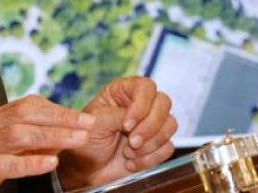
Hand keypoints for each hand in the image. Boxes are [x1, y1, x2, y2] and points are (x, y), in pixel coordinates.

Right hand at [0, 95, 94, 192]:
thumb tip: (55, 137)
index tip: (81, 117)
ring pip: (17, 134)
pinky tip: (48, 163)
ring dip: (51, 136)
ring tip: (75, 140)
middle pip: (25, 114)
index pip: (26, 105)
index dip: (56, 110)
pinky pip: (2, 164)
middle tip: (87, 124)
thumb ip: (19, 144)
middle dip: (60, 118)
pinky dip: (28, 163)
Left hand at [57, 77, 177, 188]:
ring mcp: (152, 124)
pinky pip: (167, 147)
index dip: (141, 105)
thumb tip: (136, 121)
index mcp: (124, 91)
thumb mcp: (95, 124)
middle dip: (150, 126)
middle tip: (133, 142)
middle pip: (164, 103)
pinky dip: (150, 158)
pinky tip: (131, 162)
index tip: (127, 125)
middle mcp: (141, 104)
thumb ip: (116, 117)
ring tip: (128, 153)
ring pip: (170, 125)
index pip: (145, 87)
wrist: (87, 170)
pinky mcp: (158, 144)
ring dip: (150, 143)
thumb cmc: (87, 141)